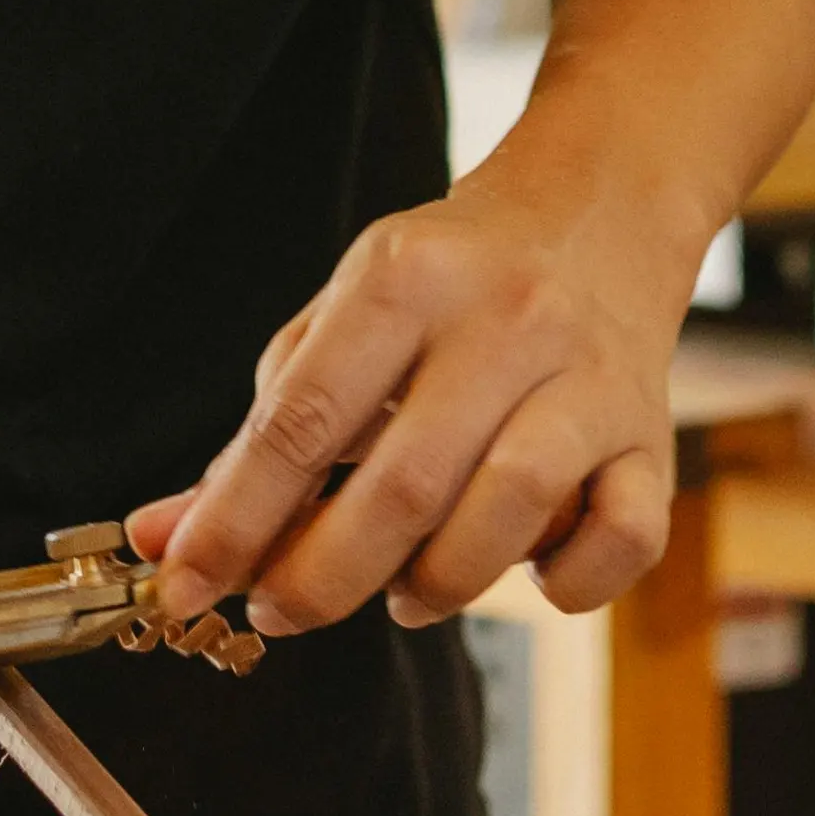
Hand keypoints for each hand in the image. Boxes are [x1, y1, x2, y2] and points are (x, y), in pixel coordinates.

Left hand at [130, 176, 705, 636]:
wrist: (601, 206)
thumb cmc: (447, 285)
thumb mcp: (339, 328)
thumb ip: (256, 440)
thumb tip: (162, 542)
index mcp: (404, 280)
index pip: (302, 423)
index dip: (234, 523)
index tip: (184, 587)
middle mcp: (505, 321)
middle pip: (404, 488)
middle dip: (323, 578)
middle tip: (281, 608)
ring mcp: (589, 379)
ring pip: (511, 517)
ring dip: (436, 585)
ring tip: (402, 592)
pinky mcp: (652, 434)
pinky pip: (621, 539)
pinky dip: (566, 582)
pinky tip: (524, 567)